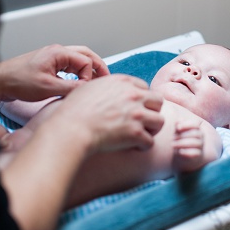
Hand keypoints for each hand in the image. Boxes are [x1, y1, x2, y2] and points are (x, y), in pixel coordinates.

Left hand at [0, 44, 109, 101]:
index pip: (86, 61)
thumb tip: (88, 89)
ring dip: (88, 69)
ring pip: (78, 59)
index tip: (84, 88)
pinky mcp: (48, 65)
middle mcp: (57, 52)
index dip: (89, 76)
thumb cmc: (18, 81)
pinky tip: (78, 82)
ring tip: (96, 80)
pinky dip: (77, 72)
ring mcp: (52, 57)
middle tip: (106, 77)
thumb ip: (71, 87)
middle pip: (86, 55)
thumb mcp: (48, 87)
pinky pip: (69, 66)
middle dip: (98, 66)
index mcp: (59, 53)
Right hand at [46, 75, 163, 153]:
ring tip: (140, 135)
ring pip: (160, 121)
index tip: (134, 108)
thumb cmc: (72, 111)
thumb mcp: (89, 88)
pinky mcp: (135, 133)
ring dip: (152, 130)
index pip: (145, 87)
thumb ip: (107, 87)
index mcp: (123, 82)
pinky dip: (143, 146)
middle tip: (141, 122)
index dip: (141, 99)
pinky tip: (134, 147)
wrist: (69, 130)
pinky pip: (150, 142)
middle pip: (158, 102)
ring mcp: (136, 114)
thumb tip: (112, 91)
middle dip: (151, 112)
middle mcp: (133, 95)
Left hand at [172, 120, 207, 171]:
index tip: (177, 128)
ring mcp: (200, 146)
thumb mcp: (179, 133)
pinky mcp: (198, 155)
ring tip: (172, 144)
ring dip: (182, 143)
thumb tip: (178, 120)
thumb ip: (178, 125)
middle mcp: (201, 137)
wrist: (186, 156)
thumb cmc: (181, 141)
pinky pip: (194, 153)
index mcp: (197, 129)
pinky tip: (179, 152)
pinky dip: (186, 152)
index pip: (196, 124)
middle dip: (182, 135)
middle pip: (196, 133)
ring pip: (195, 143)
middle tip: (172, 138)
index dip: (187, 125)